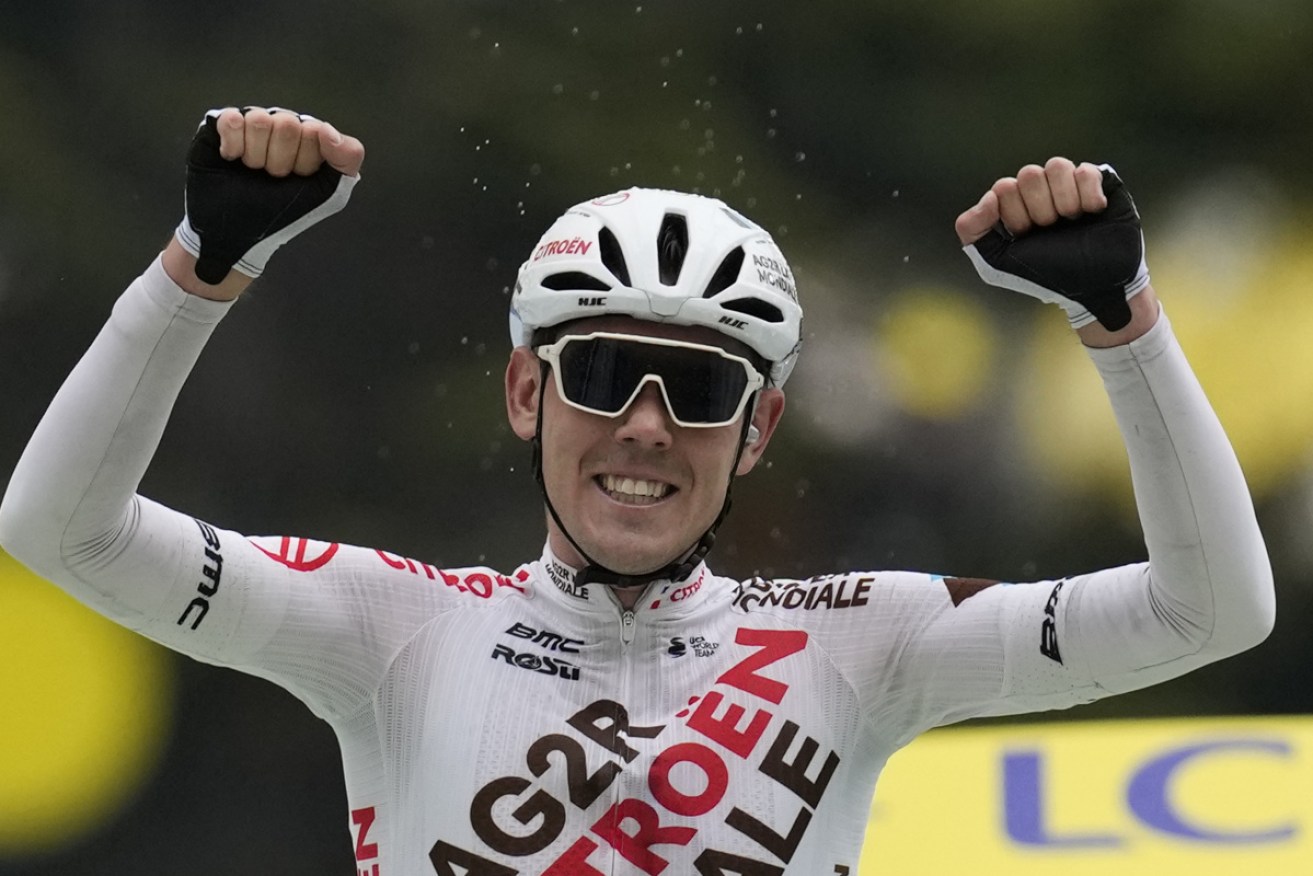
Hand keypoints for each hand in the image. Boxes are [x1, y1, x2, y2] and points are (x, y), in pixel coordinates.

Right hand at [169, 106, 364, 295]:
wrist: (236, 234)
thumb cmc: (281, 214)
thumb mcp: (328, 196)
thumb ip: (346, 162)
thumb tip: (328, 130)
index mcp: (311, 139)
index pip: (316, 131)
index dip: (305, 162)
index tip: (297, 178)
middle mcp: (283, 126)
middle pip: (287, 124)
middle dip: (279, 161)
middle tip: (272, 177)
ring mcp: (253, 124)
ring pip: (258, 120)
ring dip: (255, 156)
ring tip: (253, 171)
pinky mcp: (224, 125)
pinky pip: (231, 119)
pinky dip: (232, 146)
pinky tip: (231, 159)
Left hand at [955, 158, 1150, 331]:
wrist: (1096, 286)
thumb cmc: (1048, 276)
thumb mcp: (996, 264)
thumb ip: (972, 231)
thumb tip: (988, 197)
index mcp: (1013, 207)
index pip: (1003, 188)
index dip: (1015, 214)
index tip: (1027, 235)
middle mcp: (1039, 193)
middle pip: (1029, 173)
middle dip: (1040, 209)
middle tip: (1051, 229)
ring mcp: (1068, 186)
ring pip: (1057, 165)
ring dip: (1064, 201)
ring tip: (1072, 222)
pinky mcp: (1098, 183)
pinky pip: (1085, 170)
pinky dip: (1089, 195)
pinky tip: (1093, 212)